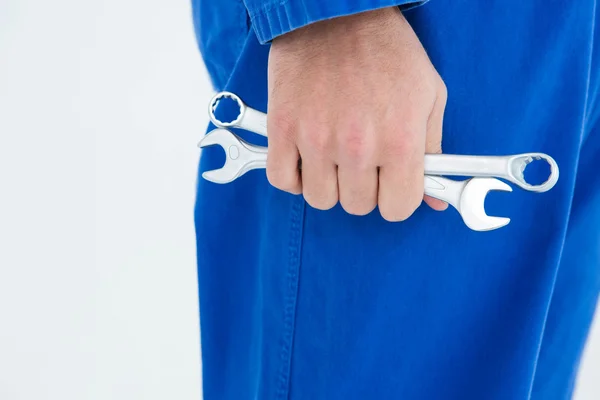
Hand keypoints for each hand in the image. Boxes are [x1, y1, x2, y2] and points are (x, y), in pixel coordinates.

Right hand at [266, 7, 447, 220]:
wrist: (336, 10)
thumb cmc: (387, 50)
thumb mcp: (428, 95)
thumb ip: (432, 151)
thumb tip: (432, 201)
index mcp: (399, 139)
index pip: (397, 208)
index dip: (395, 200)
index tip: (390, 187)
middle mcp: (356, 146)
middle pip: (358, 206)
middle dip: (363, 189)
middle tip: (362, 162)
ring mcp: (315, 139)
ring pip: (320, 199)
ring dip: (328, 184)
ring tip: (333, 156)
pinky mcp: (282, 128)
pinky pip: (282, 180)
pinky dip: (294, 176)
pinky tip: (306, 156)